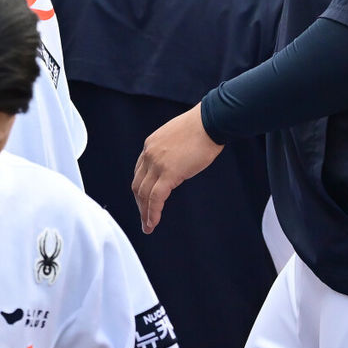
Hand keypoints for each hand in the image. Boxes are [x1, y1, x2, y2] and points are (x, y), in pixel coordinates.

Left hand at [132, 104, 223, 233]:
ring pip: (144, 194)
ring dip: (144, 212)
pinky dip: (152, 212)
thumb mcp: (176, 137)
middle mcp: (149, 153)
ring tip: (148, 226)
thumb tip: (174, 164)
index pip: (139, 171)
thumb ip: (169, 151)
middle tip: (144, 217)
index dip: (141, 188)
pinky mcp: (168, 173)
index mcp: (151, 144)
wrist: (210, 122)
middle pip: (138, 184)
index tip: (144, 200)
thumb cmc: (201, 128)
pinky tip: (153, 222)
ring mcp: (157, 163)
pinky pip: (155, 198)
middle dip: (140, 203)